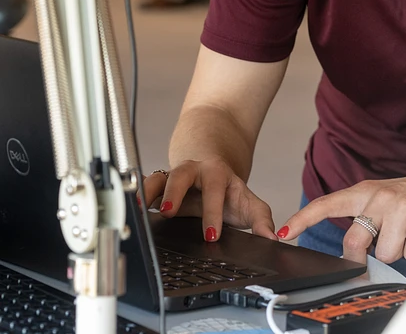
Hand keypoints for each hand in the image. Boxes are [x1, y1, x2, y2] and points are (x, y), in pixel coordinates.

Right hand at [143, 159, 276, 242]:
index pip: (215, 190)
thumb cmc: (228, 190)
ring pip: (158, 176)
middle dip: (175, 190)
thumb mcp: (248, 202)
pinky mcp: (159, 185)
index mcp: (216, 174)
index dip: (213, 212)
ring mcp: (174, 176)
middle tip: (170, 211)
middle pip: (182, 173)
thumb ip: (261, 219)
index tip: (212, 235)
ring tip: (142, 208)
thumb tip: (272, 238)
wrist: (212, 167)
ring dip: (150, 191)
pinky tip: (132, 210)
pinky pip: (145, 186)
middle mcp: (193, 171)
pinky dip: (138, 196)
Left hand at [277, 164, 405, 263]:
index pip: (327, 204)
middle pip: (355, 242)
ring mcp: (402, 207)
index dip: (303, 219)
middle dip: (362, 257)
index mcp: (364, 191)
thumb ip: (361, 218)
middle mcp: (380, 196)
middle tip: (377, 249)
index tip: (284, 232)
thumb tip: (348, 252)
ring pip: (386, 253)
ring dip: (398, 250)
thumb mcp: (381, 198)